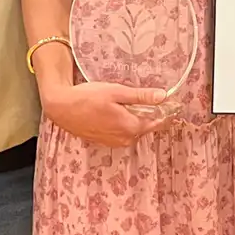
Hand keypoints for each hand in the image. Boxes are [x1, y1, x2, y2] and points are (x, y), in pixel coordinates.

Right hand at [43, 82, 168, 147]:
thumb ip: (141, 96)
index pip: (157, 123)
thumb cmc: (88, 98)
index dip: (166, 114)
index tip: (173, 105)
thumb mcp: (116, 92)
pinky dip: (124, 124)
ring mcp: (113, 142)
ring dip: (135, 119)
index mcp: (131, 127)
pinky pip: (122, 133)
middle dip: (149, 115)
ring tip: (129, 104)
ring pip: (133, 131)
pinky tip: (116, 112)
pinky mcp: (104, 141)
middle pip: (145, 127)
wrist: (61, 108)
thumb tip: (163, 96)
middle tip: (149, 99)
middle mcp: (124, 139)